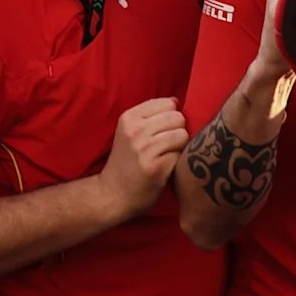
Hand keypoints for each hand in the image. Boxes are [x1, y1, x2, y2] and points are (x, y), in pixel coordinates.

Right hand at [98, 95, 188, 217]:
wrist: (112, 195)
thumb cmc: (126, 162)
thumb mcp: (129, 132)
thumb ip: (151, 115)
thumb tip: (177, 100)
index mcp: (129, 117)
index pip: (168, 103)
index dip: (171, 117)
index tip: (162, 131)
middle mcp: (136, 130)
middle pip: (178, 118)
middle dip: (178, 130)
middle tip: (167, 145)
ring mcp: (145, 149)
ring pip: (182, 134)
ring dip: (180, 147)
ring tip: (167, 155)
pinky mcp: (155, 167)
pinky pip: (181, 155)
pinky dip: (178, 162)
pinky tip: (166, 168)